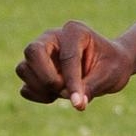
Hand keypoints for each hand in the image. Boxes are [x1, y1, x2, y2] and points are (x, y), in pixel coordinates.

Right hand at [17, 20, 133, 109]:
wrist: (111, 66)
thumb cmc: (113, 66)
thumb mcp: (109, 76)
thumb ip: (92, 88)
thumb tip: (76, 104)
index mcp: (74, 31)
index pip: (67, 57)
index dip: (72, 81)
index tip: (78, 102)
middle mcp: (52, 38)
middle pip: (32, 52)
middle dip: (46, 77)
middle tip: (64, 90)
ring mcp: (40, 54)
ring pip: (23, 69)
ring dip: (41, 87)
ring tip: (63, 93)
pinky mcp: (35, 71)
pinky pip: (25, 87)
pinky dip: (37, 95)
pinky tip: (55, 96)